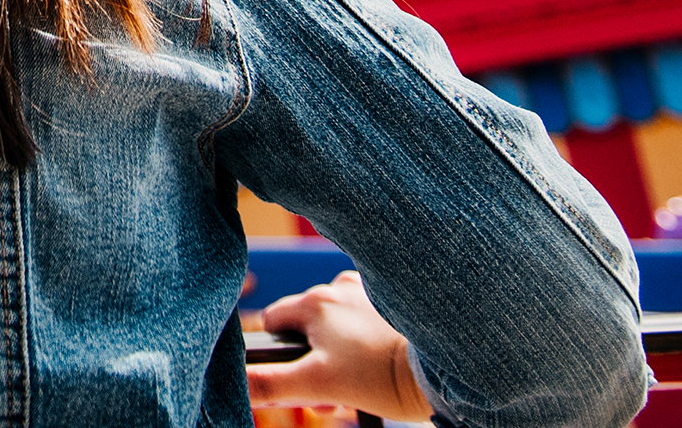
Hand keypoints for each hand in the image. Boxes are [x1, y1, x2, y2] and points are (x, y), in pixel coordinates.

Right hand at [248, 271, 431, 419]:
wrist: (445, 368)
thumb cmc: (382, 376)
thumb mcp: (319, 385)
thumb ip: (271, 384)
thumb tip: (237, 385)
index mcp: (315, 302)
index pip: (274, 319)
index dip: (278, 352)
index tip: (296, 378)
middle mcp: (340, 287)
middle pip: (309, 326)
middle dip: (314, 361)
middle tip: (332, 394)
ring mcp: (371, 293)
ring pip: (339, 325)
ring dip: (341, 354)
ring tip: (361, 384)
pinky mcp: (396, 305)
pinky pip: (367, 320)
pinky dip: (366, 342)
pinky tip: (380, 366)